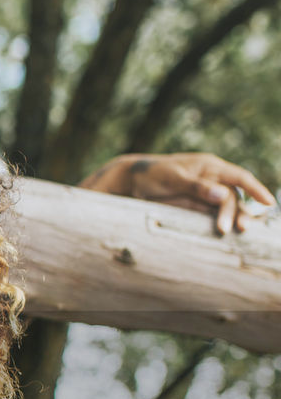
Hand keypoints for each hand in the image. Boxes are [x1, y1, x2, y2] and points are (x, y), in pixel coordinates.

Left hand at [79, 153, 276, 235]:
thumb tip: (223, 195)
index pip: (239, 177)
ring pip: (225, 206)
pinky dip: (219, 221)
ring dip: (230, 218)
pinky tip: (223, 232)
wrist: (131, 181)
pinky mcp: (195, 204)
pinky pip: (212, 213)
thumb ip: (196, 187)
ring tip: (231, 232)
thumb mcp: (173, 179)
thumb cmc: (152, 175)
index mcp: (210, 166)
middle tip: (237, 228)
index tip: (269, 203)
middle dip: (237, 211)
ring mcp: (204, 192)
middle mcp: (211, 178)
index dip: (257, 189)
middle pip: (233, 195)